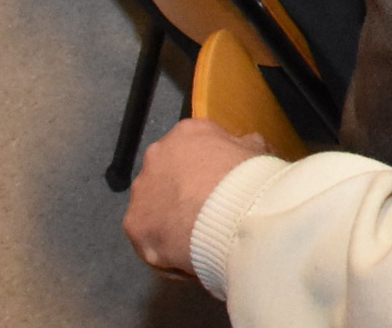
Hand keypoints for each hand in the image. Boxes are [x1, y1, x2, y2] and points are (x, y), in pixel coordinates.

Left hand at [124, 118, 270, 279]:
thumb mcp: (257, 151)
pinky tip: (188, 257)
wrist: (233, 213)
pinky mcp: (134, 224)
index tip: (221, 186)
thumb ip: (243, 147)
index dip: (207, 170)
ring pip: (154, 207)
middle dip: (182, 192)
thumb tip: (244, 147)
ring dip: (170, 220)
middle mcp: (156, 156)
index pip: (192, 149)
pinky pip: (151, 239)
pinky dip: (166, 249)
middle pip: (167, 176)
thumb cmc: (248, 178)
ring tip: (197, 238)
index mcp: (186, 133)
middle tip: (207, 212)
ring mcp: (141, 191)